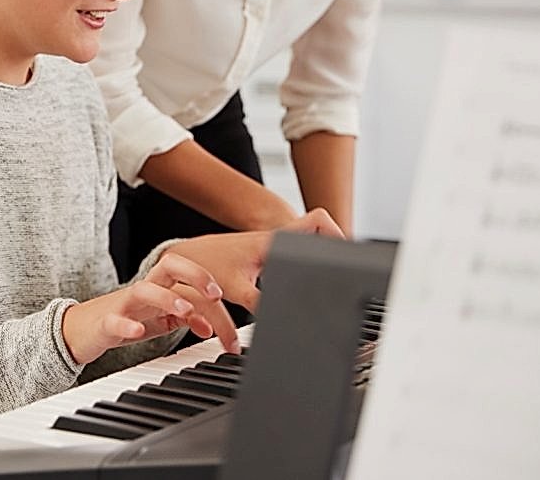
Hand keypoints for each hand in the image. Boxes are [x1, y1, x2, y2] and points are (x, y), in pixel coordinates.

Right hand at [61, 252, 237, 364]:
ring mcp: (124, 304)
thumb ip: (186, 319)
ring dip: (167, 298)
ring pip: (144, 289)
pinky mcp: (106, 322)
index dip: (214, 297)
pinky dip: (128, 325)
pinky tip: (139, 331)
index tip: (230, 322)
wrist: (81, 330)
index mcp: (160, 287)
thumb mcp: (162, 319)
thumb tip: (211, 325)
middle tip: (216, 294)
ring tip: (185, 310)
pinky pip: (115, 319)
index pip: (191, 282)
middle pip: (169, 265)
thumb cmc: (125, 319)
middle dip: (195, 274)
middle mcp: (144, 289)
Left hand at [166, 208, 342, 311]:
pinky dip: (308, 260)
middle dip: (338, 243)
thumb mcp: (235, 288)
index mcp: (273, 241)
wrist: (188, 259)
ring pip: (309, 239)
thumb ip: (258, 304)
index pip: (316, 220)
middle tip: (350, 263)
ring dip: (324, 250)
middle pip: (320, 228)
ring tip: (338, 271)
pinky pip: (296, 251)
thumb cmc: (208, 266)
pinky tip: (312, 278)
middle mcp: (277, 239)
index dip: (337, 232)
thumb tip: (280, 319)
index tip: (346, 252)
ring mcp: (273, 245)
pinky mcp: (268, 254)